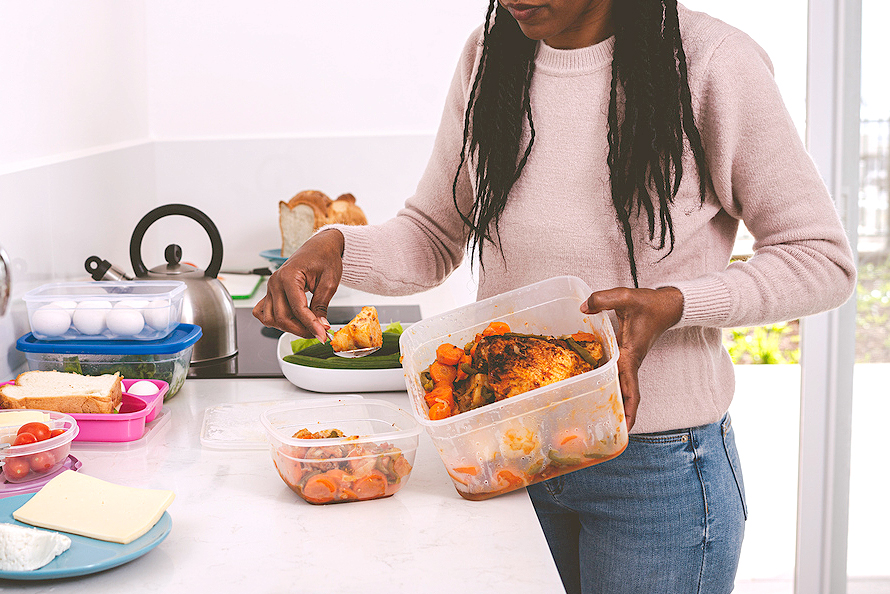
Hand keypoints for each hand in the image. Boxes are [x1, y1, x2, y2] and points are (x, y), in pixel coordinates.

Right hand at [252, 229, 344, 341]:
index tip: (322, 335)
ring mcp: (271, 287)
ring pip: (271, 319)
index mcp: (289, 276)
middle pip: (281, 318)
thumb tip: (320, 325)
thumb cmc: (325, 258)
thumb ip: (322, 305)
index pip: (297, 309)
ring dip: (289, 327)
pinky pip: (263, 312)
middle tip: (319, 332)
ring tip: (308, 326)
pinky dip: (274, 320)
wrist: (320, 247)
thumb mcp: (329, 282)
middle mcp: (275, 282)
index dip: (311, 325)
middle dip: (301, 330)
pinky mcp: (271, 292)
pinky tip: (292, 320)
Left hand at [581, 286, 683, 430]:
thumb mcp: (626, 297)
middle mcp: (632, 361)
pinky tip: (597, 387)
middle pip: (627, 394)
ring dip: (615, 401)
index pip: (631, 387)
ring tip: (600, 417)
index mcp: (631, 354)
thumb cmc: (650, 303)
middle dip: (620, 413)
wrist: (668, 305)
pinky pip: (619, 375)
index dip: (629, 408)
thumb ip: (603, 300)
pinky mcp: (628, 354)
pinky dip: (611, 385)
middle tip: (607, 431)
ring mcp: (631, 360)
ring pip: (623, 386)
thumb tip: (583, 308)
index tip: (625, 427)